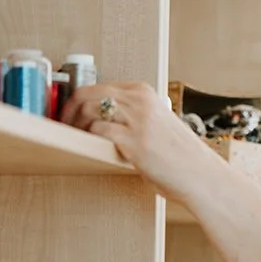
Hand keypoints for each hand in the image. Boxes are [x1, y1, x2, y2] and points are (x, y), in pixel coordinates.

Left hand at [63, 82, 217, 203]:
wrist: (199, 175)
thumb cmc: (179, 155)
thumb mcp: (156, 123)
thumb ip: (132, 115)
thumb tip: (99, 120)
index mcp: (144, 93)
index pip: (98, 86)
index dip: (77, 100)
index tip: (68, 114)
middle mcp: (140, 101)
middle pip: (87, 94)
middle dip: (67, 110)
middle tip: (61, 126)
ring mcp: (137, 120)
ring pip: (88, 109)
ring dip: (73, 125)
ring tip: (70, 139)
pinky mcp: (134, 142)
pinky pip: (97, 131)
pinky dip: (85, 138)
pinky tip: (84, 147)